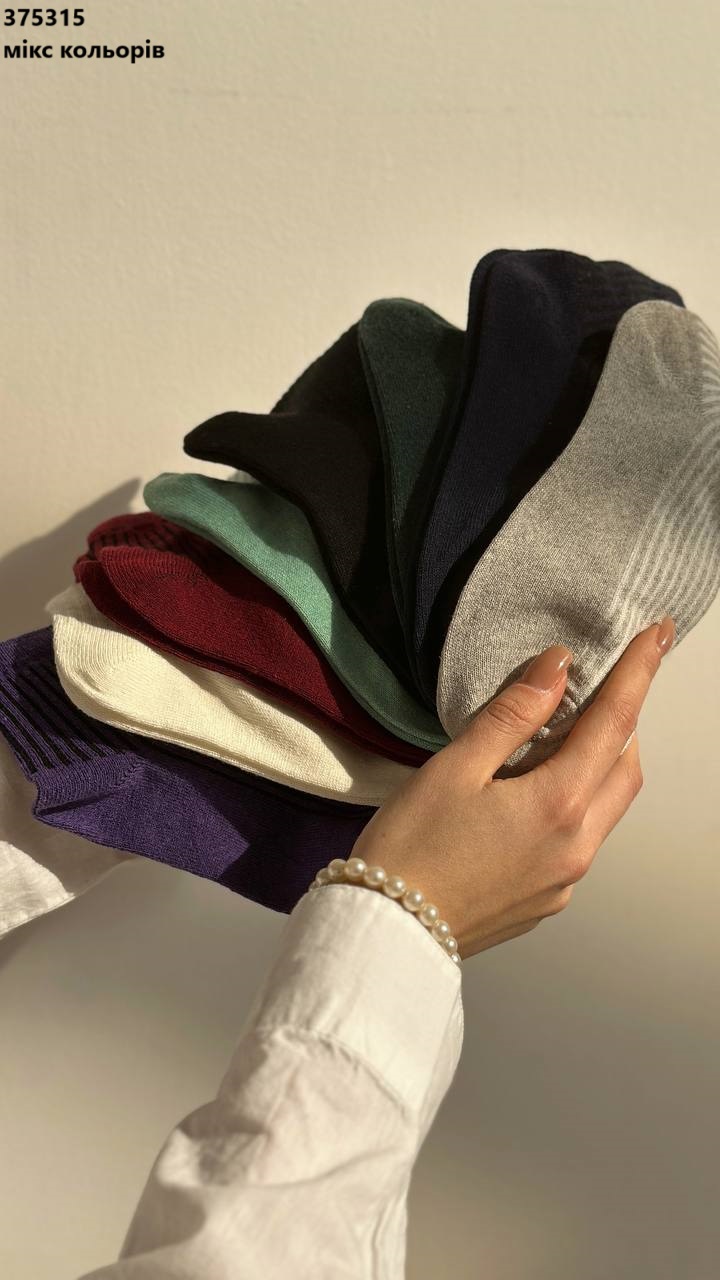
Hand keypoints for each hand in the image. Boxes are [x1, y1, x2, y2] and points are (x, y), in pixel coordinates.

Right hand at [351, 616, 674, 959]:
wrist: (388, 933)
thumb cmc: (410, 848)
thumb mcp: (454, 767)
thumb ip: (512, 715)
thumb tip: (558, 667)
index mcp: (557, 805)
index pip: (616, 722)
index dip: (639, 672)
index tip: (657, 634)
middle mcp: (576, 845)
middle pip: (626, 767)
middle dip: (625, 720)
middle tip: (603, 684)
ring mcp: (566, 879)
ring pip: (608, 807)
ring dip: (602, 764)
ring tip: (563, 735)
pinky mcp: (547, 899)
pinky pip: (582, 840)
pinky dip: (577, 803)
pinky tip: (534, 794)